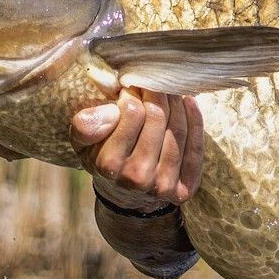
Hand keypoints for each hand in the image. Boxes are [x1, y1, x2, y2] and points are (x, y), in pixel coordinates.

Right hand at [70, 89, 205, 205]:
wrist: (124, 195)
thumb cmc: (103, 157)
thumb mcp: (83, 142)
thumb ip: (86, 125)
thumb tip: (112, 110)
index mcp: (109, 164)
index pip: (132, 114)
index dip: (134, 94)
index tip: (131, 88)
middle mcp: (137, 178)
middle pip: (157, 119)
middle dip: (156, 94)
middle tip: (153, 83)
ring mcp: (163, 186)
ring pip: (178, 130)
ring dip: (176, 103)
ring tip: (169, 90)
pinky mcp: (184, 190)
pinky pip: (195, 148)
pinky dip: (195, 120)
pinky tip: (188, 102)